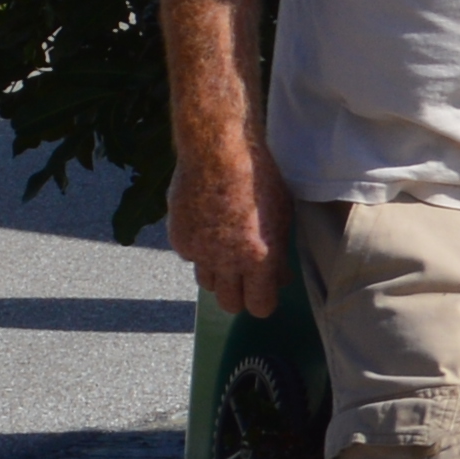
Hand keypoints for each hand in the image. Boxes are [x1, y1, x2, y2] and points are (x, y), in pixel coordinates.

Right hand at [169, 119, 286, 320]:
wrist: (216, 151)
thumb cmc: (258, 178)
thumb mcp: (281, 216)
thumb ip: (278, 253)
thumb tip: (279, 276)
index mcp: (259, 258)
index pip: (260, 307)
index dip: (263, 301)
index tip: (264, 291)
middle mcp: (226, 262)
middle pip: (229, 304)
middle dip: (238, 295)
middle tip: (244, 277)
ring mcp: (199, 252)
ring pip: (207, 283)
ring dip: (217, 274)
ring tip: (224, 250)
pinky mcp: (178, 239)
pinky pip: (190, 257)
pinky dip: (198, 249)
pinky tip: (206, 226)